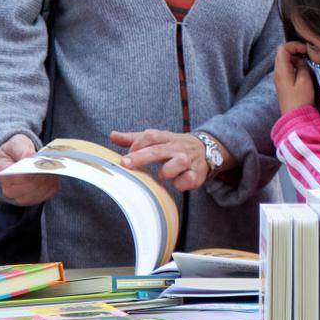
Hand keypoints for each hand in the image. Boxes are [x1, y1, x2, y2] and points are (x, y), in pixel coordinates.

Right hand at [0, 134, 57, 204]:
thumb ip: (22, 150)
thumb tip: (30, 156)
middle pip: (32, 186)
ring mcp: (21, 198)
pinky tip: (53, 176)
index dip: (34, 171)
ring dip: (49, 181)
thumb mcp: (16, 145)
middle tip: (51, 164)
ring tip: (53, 169)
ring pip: (40, 192)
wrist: (15, 158)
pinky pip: (47, 195)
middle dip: (43, 175)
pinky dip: (52, 185)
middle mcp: (9, 191)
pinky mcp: (33, 199)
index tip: (42, 162)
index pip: (21, 178)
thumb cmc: (16, 151)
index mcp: (3, 176)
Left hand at [111, 129, 233, 191]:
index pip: (151, 136)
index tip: (125, 155)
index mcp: (166, 138)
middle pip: (157, 150)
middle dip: (140, 157)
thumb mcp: (158, 139)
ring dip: (165, 171)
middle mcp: (177, 147)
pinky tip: (178, 182)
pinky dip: (180, 183)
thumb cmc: (175, 146)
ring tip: (163, 174)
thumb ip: (135, 139)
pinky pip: (186, 181)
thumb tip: (112, 135)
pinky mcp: (197, 174)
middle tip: (125, 163)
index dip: (137, 144)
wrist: (207, 149)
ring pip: (175, 165)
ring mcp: (188, 160)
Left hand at [273, 42, 314, 114]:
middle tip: (307, 55)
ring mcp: (279, 78)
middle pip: (282, 53)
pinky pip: (287, 69)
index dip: (294, 45)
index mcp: (281, 70)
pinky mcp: (283, 84)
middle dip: (295, 51)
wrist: (295, 117)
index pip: (283, 48)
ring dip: (295, 59)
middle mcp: (277, 72)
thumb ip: (303, 66)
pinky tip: (304, 73)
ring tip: (307, 65)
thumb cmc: (300, 99)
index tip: (306, 50)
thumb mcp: (305, 80)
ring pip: (285, 61)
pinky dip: (295, 67)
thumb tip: (302, 61)